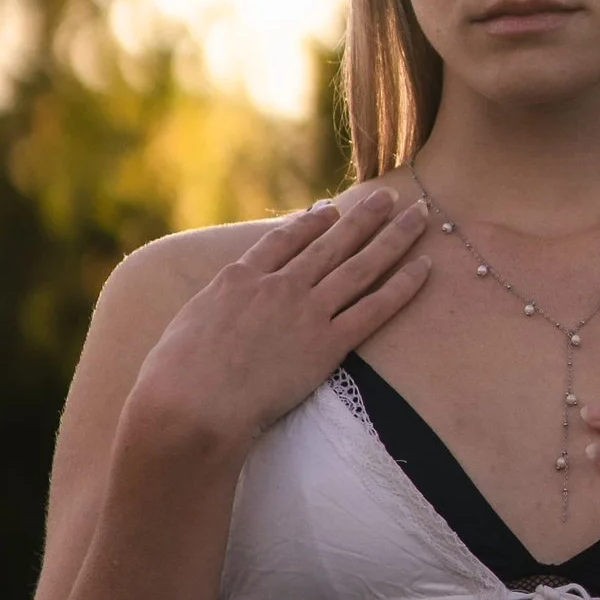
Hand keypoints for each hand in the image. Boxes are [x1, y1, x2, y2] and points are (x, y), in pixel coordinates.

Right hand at [129, 187, 430, 453]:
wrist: (192, 402)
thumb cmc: (174, 378)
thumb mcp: (186, 328)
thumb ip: (211, 313)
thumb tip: (213, 317)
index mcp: (240, 278)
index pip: (283, 240)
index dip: (311, 223)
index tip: (329, 209)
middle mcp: (278, 285)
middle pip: (332, 242)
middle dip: (363, 217)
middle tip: (387, 197)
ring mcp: (305, 311)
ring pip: (361, 265)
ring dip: (394, 238)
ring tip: (418, 216)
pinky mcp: (328, 344)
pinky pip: (376, 308)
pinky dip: (404, 286)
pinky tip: (425, 267)